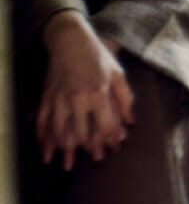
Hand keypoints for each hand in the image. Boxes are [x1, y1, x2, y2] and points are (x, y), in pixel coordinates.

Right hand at [37, 11, 134, 169]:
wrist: (69, 40)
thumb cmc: (97, 57)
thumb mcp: (118, 74)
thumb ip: (125, 98)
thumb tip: (130, 122)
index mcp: (97, 92)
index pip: (105, 123)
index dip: (110, 138)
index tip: (114, 149)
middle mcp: (76, 99)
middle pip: (81, 131)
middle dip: (87, 148)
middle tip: (94, 160)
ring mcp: (58, 98)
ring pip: (59, 130)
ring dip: (62, 149)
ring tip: (64, 164)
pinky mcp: (46, 96)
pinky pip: (42, 120)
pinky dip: (43, 135)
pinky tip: (44, 148)